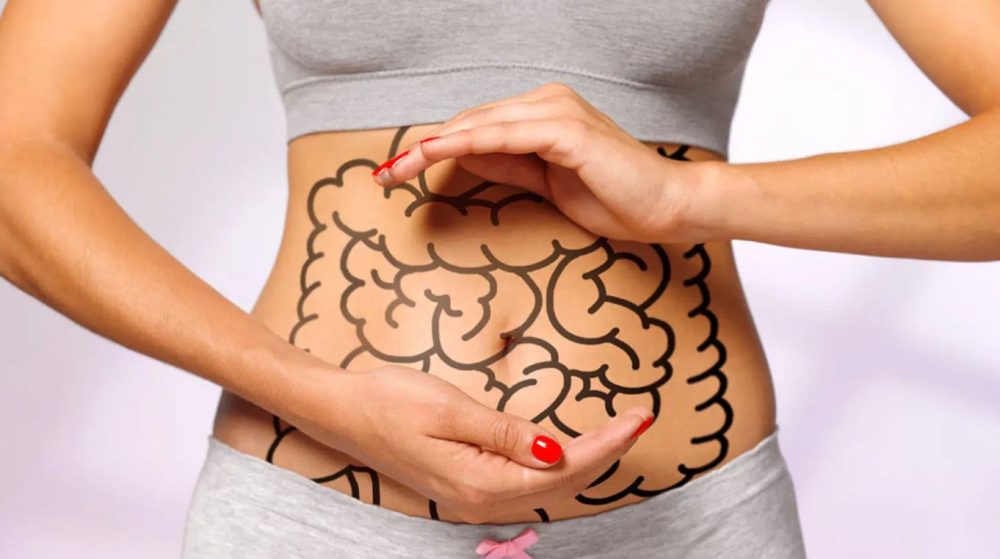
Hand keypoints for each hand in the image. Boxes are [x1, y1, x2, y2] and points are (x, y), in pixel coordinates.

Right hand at [289, 364, 653, 523]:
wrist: (342, 412)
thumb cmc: (390, 401)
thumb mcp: (449, 409)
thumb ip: (504, 433)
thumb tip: (555, 451)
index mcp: (481, 481)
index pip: (564, 468)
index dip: (607, 445)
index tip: (639, 417)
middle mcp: (482, 500)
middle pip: (564, 485)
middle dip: (607, 453)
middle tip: (640, 418)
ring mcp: (475, 498)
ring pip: (550, 491)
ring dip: (588, 463)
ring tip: (620, 433)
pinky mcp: (469, 487)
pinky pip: (529, 487)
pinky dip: (560, 469)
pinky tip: (572, 450)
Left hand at [371, 81, 711, 242]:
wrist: (667, 208)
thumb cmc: (615, 199)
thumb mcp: (546, 184)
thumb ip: (508, 166)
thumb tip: (464, 159)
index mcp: (544, 113)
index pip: (477, 127)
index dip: (435, 148)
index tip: (397, 173)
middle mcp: (548, 103)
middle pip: (469, 122)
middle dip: (421, 150)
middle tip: (382, 176)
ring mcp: (557, 112)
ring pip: (479, 126)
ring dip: (432, 147)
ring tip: (394, 170)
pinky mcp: (567, 131)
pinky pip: (504, 136)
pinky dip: (465, 144)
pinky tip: (434, 155)